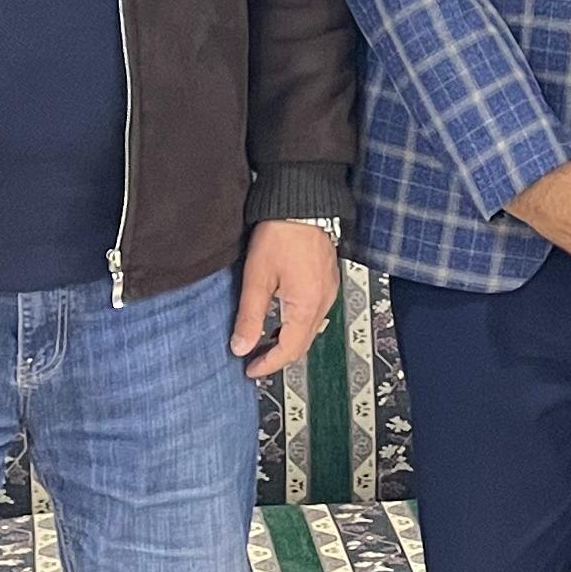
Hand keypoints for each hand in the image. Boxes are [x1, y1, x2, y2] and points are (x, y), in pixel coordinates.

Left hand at [236, 221, 343, 379]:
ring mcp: (329, 290)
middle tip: (254, 361)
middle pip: (303, 344)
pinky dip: (298, 324)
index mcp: (307, 306)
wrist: (301, 201)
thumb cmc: (281, 234)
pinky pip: (315, 313)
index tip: (250, 370)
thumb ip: (249, 317)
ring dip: (288, 340)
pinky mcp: (328, 279)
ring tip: (263, 342)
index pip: (289, 351)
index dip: (268, 365)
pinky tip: (282, 318)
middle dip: (278, 356)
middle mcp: (323, 301)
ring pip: (310, 330)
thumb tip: (241, 346)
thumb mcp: (257, 278)